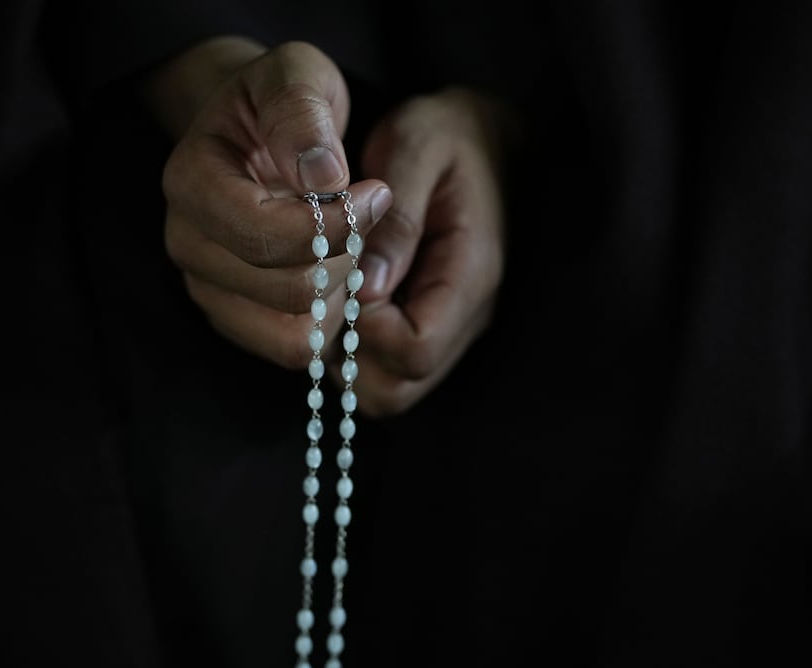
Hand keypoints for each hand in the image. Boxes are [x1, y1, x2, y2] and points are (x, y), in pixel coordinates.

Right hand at [150, 39, 394, 373]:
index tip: (375, 194)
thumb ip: (301, 113)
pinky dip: (328, 320)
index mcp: (191, 182)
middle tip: (364, 218)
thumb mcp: (295, 74)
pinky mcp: (235, 319)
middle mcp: (188, 244)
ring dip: (338, 294)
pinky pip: (295, 349)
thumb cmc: (280, 102)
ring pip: (294, 334)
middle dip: (344, 260)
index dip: (333, 226)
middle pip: (287, 292)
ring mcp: (209, 288)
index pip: (263, 237)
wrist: (259, 130)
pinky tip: (334, 272)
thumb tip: (322, 178)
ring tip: (345, 244)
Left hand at [349, 88, 507, 414]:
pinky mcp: (427, 327)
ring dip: (345, 358)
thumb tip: (366, 287)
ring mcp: (448, 329)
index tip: (341, 279)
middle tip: (328, 295)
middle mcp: (464, 318)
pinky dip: (352, 351)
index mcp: (471, 275)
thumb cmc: (447, 132)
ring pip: (385, 390)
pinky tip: (341, 298)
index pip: (413, 350)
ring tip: (332, 294)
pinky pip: (382, 371)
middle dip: (347, 355)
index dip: (363, 329)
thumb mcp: (419, 146)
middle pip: (396, 388)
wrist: (483, 132)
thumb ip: (397, 216)